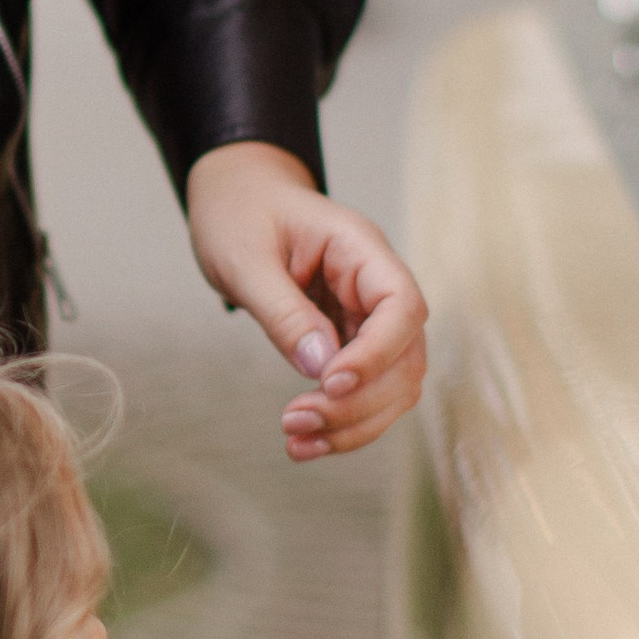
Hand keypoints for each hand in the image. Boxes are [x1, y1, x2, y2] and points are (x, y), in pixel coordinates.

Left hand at [183, 142, 428, 458]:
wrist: (233, 196)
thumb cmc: (238, 212)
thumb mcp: (244, 258)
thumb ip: (284, 311)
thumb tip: (321, 366)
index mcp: (358, 247)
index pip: (401, 305)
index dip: (377, 352)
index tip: (329, 383)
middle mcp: (375, 283)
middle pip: (405, 356)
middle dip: (359, 401)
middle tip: (296, 422)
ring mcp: (367, 315)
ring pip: (393, 384)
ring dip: (354, 422)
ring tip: (297, 442)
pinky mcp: (350, 340)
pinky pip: (364, 389)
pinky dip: (341, 421)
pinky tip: (305, 442)